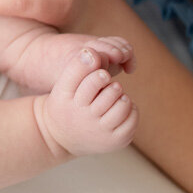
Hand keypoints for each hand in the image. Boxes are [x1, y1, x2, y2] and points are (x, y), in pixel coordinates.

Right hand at [38, 40, 138, 156]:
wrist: (60, 138)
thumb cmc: (64, 105)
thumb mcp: (62, 86)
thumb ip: (76, 67)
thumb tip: (94, 51)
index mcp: (71, 101)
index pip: (92, 82)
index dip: (101, 74)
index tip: (103, 72)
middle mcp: (86, 118)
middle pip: (111, 92)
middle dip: (113, 85)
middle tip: (108, 85)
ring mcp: (102, 131)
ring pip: (123, 105)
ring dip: (122, 96)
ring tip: (115, 95)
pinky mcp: (116, 141)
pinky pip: (132, 119)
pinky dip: (130, 109)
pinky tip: (120, 107)